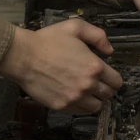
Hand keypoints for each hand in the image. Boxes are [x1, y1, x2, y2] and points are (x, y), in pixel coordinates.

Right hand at [0, 20, 121, 113]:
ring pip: (96, 107)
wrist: (24, 56)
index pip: (116, 81)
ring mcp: (75, 98)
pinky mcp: (61, 106)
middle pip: (108, 95)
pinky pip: (80, 112)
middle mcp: (88, 85)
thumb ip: (98, 36)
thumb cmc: (49, 40)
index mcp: (95, 66)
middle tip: (98, 84)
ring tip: (87, 93)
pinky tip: (76, 97)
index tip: (109, 77)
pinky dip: (81, 106)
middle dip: (106, 89)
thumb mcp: (76, 27)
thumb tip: (110, 51)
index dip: (114, 79)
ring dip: (95, 100)